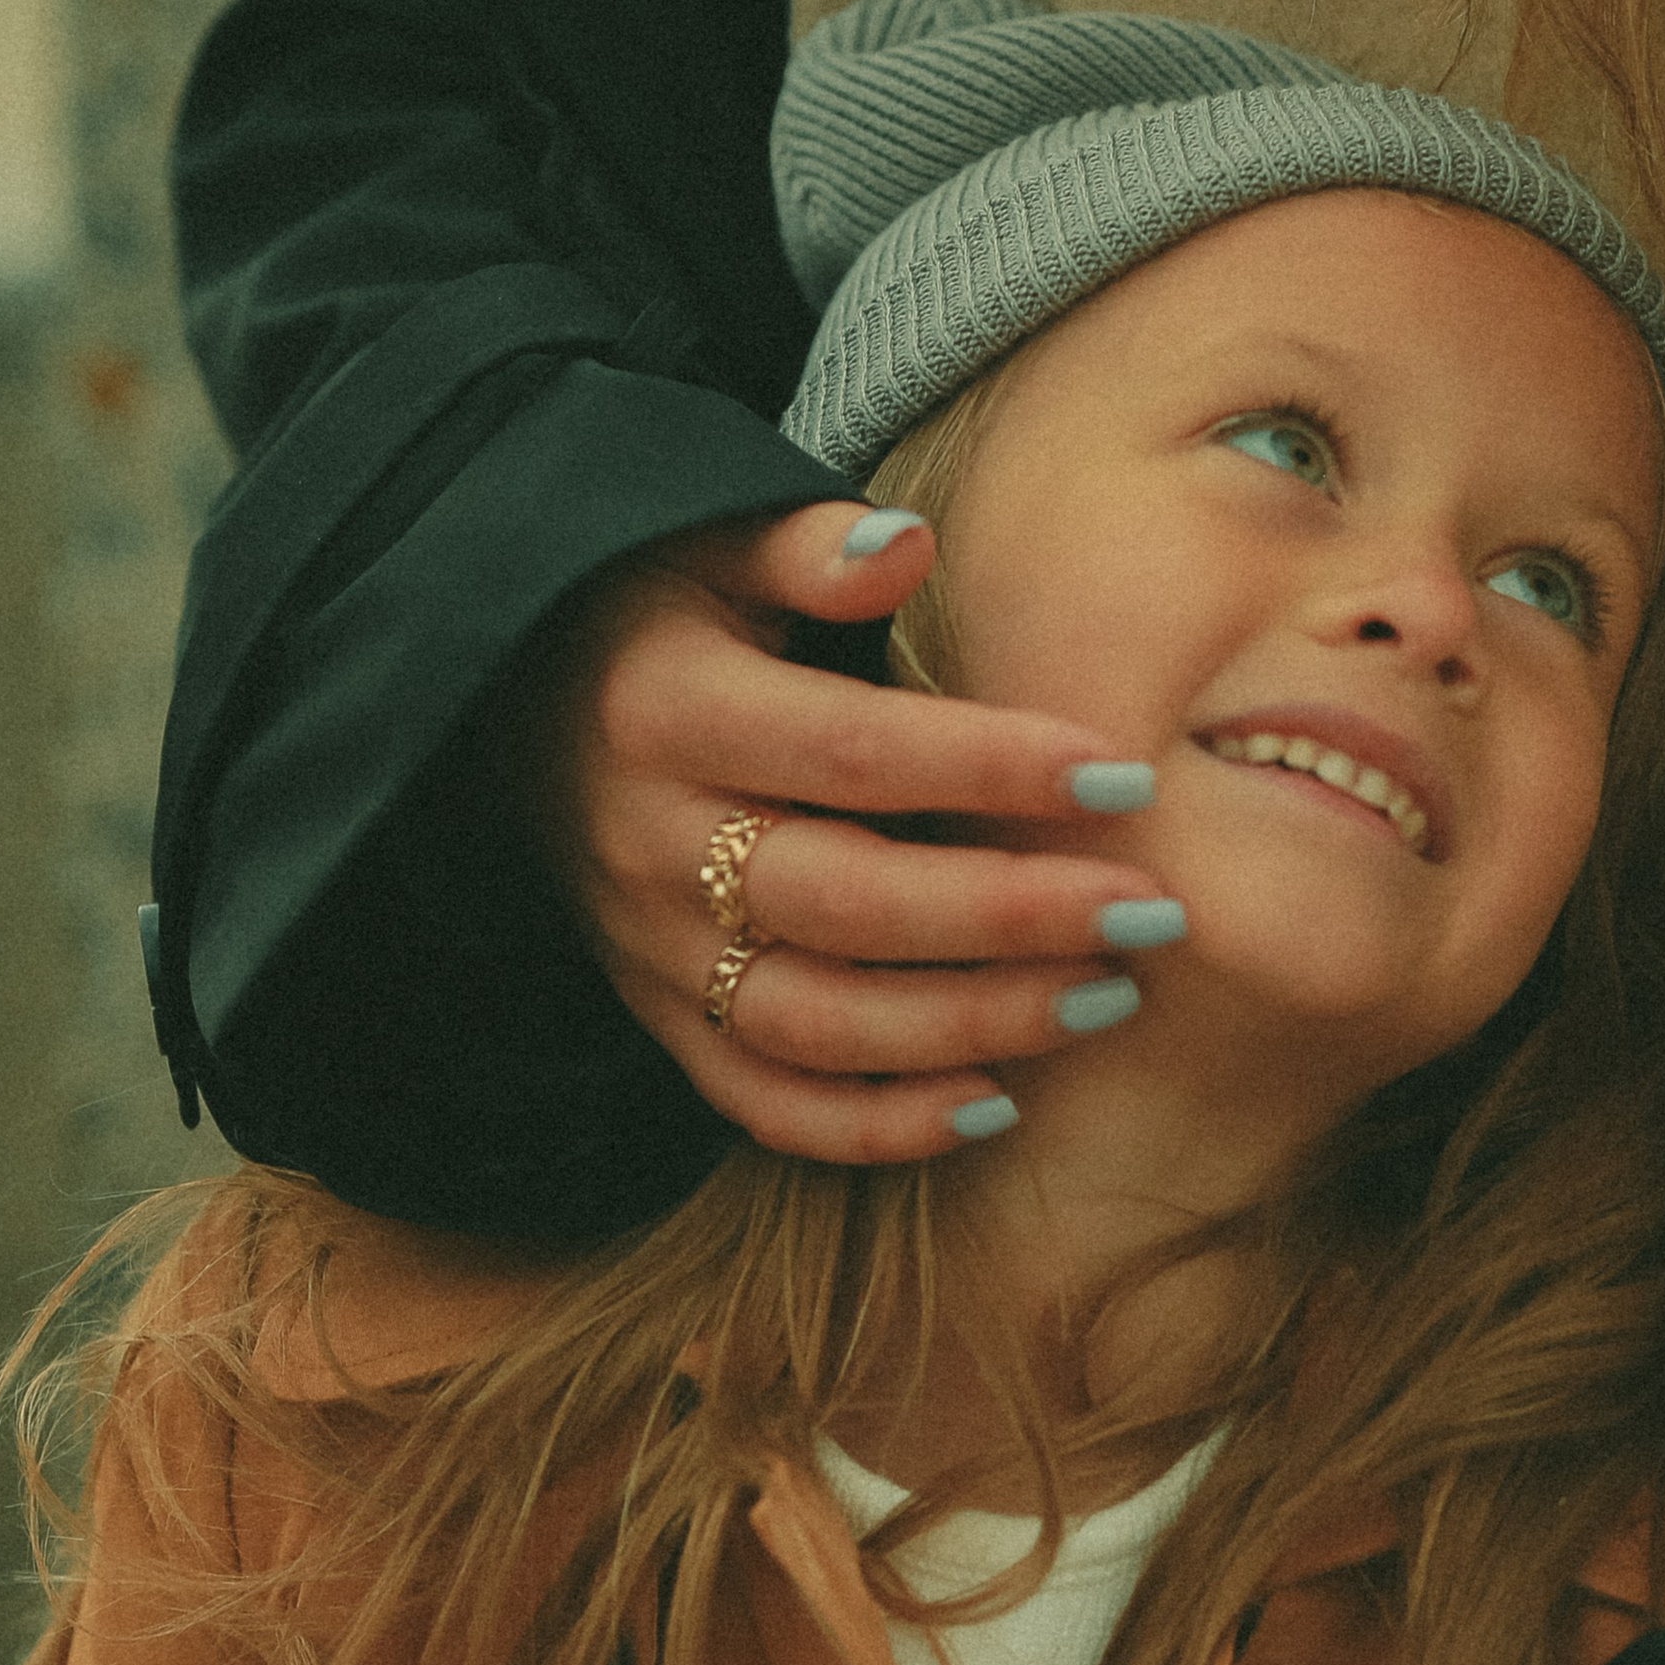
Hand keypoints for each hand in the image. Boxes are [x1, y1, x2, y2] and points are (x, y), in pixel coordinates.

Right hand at [540, 502, 1181, 1158]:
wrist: (513, 701)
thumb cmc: (656, 607)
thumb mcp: (708, 538)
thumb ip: (807, 544)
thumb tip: (905, 542)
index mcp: (669, 710)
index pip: (851, 754)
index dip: (991, 767)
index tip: (1122, 775)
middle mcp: (651, 845)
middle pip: (847, 905)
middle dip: (1012, 917)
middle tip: (1150, 911)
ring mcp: (649, 946)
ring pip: (817, 1024)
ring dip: (972, 1026)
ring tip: (1108, 998)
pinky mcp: (658, 1013)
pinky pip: (763, 1101)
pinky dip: (877, 1125)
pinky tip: (995, 1100)